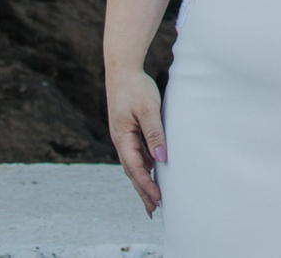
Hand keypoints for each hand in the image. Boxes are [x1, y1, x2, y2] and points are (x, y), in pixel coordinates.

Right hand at [106, 66, 167, 214]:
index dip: (146, 186)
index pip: (135, 169)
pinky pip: (135, 154)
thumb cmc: (135, 87)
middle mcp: (120, 140)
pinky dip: (142, 166)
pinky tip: (152, 171)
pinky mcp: (127, 130)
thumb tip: (161, 158)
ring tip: (153, 198)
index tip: (158, 200)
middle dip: (142, 191)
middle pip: (131, 172)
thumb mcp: (148, 109)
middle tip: (152, 211)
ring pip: (133, 164)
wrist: (122, 68)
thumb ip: (154, 133)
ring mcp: (123, 136)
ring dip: (142, 181)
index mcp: (122, 138)